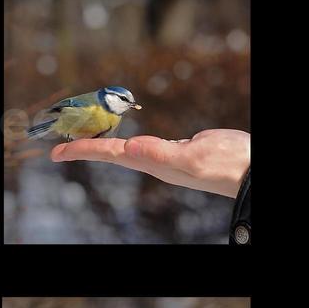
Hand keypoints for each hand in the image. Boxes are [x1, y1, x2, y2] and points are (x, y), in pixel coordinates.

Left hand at [48, 128, 249, 197]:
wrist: (251, 171)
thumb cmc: (227, 165)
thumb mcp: (195, 156)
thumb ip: (163, 153)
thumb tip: (130, 148)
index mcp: (157, 164)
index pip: (113, 155)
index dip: (84, 151)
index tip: (57, 152)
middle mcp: (158, 162)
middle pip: (114, 153)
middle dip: (87, 146)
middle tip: (60, 143)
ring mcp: (169, 157)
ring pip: (128, 148)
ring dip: (105, 143)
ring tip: (84, 138)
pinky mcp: (182, 149)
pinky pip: (145, 143)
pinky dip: (128, 137)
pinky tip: (126, 136)